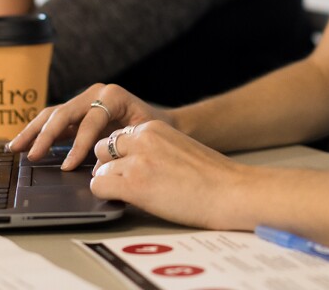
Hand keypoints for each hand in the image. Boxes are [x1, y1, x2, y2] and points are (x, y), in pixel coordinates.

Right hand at [7, 82, 172, 168]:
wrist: (160, 120)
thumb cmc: (154, 129)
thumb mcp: (141, 137)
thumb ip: (119, 150)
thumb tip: (96, 170)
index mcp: (112, 96)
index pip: (89, 121)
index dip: (78, 145)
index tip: (67, 167)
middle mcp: (96, 93)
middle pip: (64, 113)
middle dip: (45, 135)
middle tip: (32, 156)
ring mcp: (85, 99)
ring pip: (53, 113)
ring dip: (33, 131)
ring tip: (15, 147)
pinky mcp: (78, 110)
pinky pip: (54, 118)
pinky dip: (38, 130)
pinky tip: (23, 143)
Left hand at [91, 119, 250, 229]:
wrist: (229, 190)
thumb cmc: (211, 177)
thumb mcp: (178, 148)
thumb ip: (154, 149)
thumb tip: (133, 163)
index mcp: (154, 127)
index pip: (119, 136)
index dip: (120, 156)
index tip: (127, 169)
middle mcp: (142, 138)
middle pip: (103, 147)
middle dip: (108, 165)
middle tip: (122, 183)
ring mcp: (137, 160)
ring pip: (99, 168)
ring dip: (109, 181)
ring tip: (127, 195)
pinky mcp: (134, 184)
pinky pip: (99, 185)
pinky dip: (105, 194)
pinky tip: (123, 201)